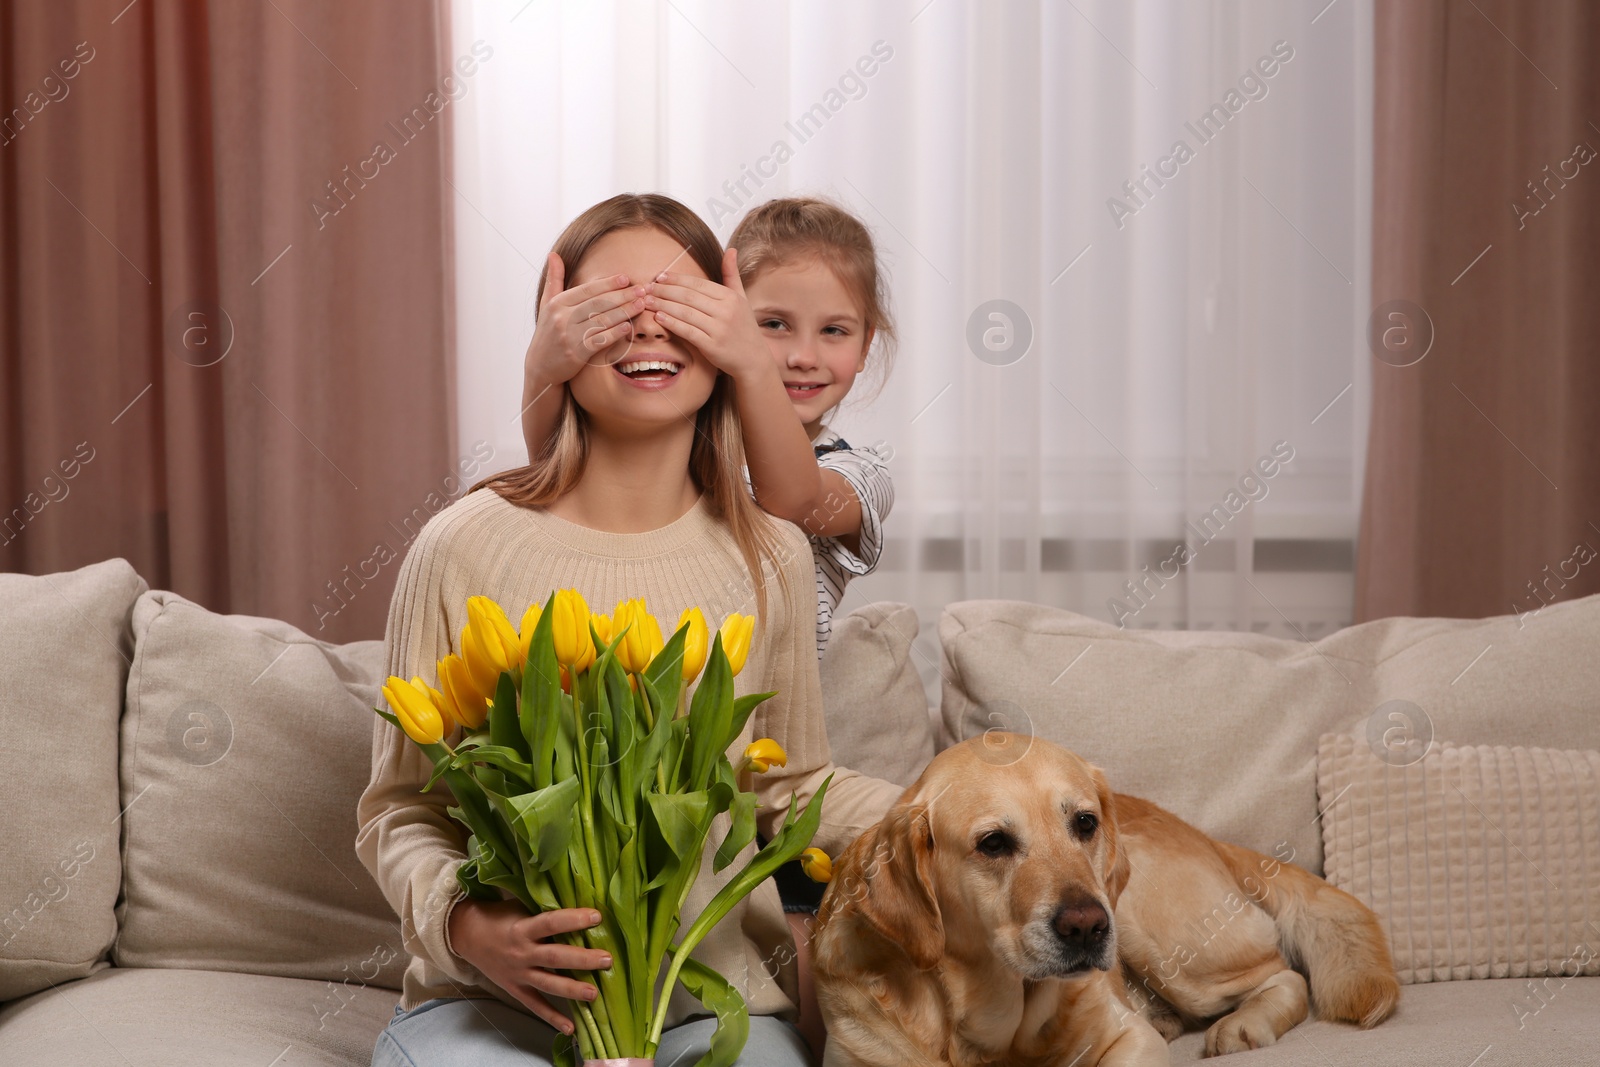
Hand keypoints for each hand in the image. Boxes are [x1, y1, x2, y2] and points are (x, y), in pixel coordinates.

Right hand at [447, 897, 611, 1035]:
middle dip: (582, 959)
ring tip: (594, 993)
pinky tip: (571, 1028)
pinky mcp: (516, 989)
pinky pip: (536, 1005)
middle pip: (555, 957)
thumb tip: (580, 903)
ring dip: (572, 989)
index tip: (597, 917)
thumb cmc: (500, 916)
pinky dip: (552, 1017)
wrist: (467, 935)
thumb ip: (544, 912)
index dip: (573, 919)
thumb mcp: (520, 907)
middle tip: (607, 959)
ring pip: (549, 984)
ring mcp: (519, 974)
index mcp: (523, 929)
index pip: (551, 923)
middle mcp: (522, 953)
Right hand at [524, 253, 647, 388]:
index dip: (608, 283)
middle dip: (623, 296)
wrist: (540, 366)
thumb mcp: (547, 304)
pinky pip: (601, 340)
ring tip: (641, 305)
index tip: (626, 278)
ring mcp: (569, 336)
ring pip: (602, 321)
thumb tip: (554, 254)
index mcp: (557, 303)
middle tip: (642, 290)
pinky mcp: (577, 354)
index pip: (587, 290)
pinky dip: (616, 333)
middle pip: (598, 304)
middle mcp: (562, 318)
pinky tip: (629, 326)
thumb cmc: (548, 332)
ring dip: (625, 312)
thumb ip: (554, 279)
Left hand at [645, 248, 772, 382]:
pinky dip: (672, 323)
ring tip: (647, 301)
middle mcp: (726, 311)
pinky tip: (659, 318)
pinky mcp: (712, 346)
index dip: (676, 279)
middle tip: (647, 288)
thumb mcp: (741, 298)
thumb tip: (732, 250)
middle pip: (688, 296)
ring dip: (663, 305)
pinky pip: (688, 331)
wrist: (753, 359)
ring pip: (685, 312)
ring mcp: (719, 329)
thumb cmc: (744, 328)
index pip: (698, 284)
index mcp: (730, 297)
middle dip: (665, 291)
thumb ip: (732, 275)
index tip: (659, 277)